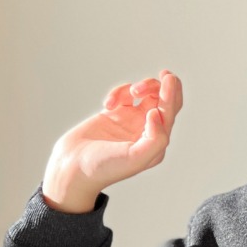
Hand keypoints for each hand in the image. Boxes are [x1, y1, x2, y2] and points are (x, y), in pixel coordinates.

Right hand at [43, 70, 183, 208]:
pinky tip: (108, 105)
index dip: (172, 94)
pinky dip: (119, 92)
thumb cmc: (104, 168)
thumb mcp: (136, 159)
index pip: (170, 113)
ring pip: (146, 93)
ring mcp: (131, 121)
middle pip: (163, 100)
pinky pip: (125, 94)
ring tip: (131, 92)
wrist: (73, 167)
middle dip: (158, 87)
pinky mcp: (114, 113)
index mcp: (156, 143)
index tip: (168, 78)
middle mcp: (147, 130)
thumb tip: (157, 113)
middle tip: (148, 83)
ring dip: (141, 87)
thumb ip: (155, 139)